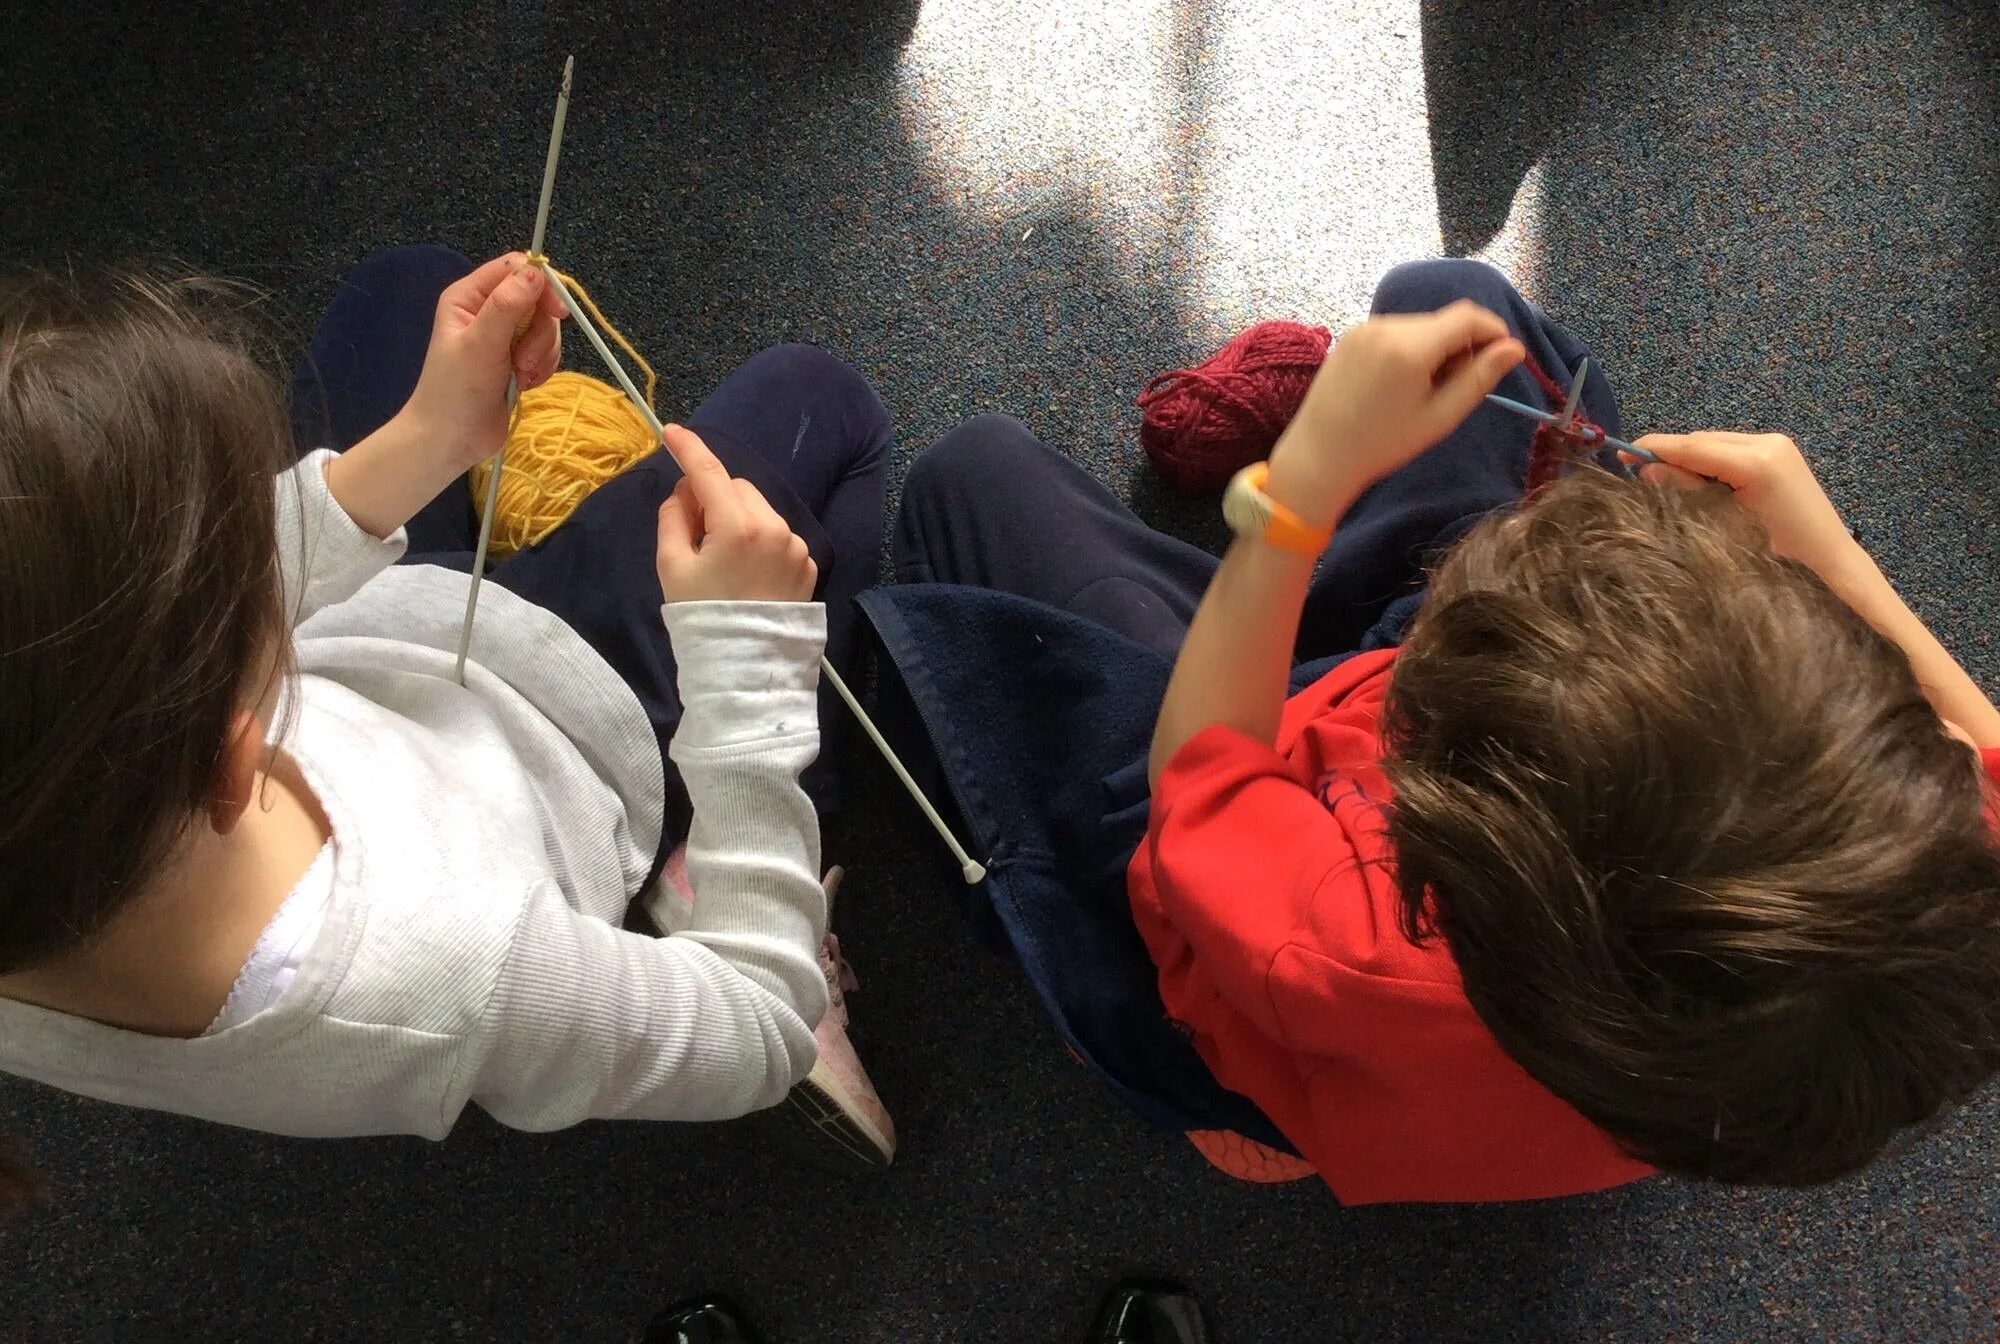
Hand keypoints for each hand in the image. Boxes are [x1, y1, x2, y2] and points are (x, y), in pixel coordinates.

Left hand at [401, 253, 565, 471]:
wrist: (451, 439)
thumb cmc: (457, 388)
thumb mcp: (481, 343)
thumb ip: (508, 305)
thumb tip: (537, 272)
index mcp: (470, 296)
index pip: (515, 269)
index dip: (540, 285)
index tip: (555, 312)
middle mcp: (487, 310)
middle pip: (536, 299)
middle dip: (540, 331)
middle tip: (524, 359)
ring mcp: (504, 336)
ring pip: (545, 327)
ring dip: (542, 353)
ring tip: (521, 375)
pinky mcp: (518, 360)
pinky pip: (547, 351)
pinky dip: (543, 367)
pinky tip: (526, 384)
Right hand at [655, 425, 818, 603]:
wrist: (746, 669)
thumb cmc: (702, 618)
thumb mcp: (672, 567)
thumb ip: (674, 518)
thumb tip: (685, 492)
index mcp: (739, 526)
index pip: (710, 473)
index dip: (689, 449)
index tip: (672, 432)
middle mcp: (775, 528)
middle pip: (738, 489)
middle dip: (715, 498)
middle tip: (694, 529)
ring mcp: (796, 547)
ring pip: (760, 509)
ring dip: (739, 517)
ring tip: (722, 556)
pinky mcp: (808, 564)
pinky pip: (778, 535)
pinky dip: (760, 539)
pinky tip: (748, 571)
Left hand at [1266, 301, 1524, 526]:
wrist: (1319, 456)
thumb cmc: (1382, 445)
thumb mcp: (1440, 417)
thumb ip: (1479, 378)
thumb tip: (1515, 348)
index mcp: (1410, 346)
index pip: (1467, 316)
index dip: (1494, 330)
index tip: (1505, 356)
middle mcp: (1386, 326)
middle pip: (1444, 321)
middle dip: (1463, 345)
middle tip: (1457, 388)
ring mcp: (1365, 327)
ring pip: (1420, 326)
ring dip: (1436, 347)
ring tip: (1424, 390)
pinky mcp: (1351, 335)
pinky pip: (1396, 332)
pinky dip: (1410, 349)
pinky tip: (1399, 384)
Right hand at [1628, 431, 1855, 576]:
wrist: (1830, 564)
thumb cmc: (1778, 558)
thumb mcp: (1723, 527)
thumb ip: (1686, 494)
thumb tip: (1647, 471)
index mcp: (1757, 463)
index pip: (1692, 447)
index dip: (1653, 449)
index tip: (1621, 455)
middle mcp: (1767, 442)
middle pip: (1702, 440)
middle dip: (1671, 455)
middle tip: (1643, 479)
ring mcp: (1776, 444)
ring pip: (1715, 442)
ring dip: (1691, 459)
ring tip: (1672, 486)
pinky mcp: (1779, 451)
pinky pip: (1730, 448)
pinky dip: (1710, 461)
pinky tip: (1702, 484)